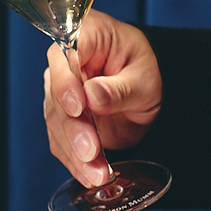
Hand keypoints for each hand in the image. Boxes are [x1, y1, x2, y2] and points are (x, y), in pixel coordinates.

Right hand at [44, 10, 161, 186]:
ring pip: (57, 123)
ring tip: (97, 173)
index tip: (78, 107)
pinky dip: (75, 162)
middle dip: (74, 128)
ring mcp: (62, 92)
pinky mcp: (64, 119)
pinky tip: (90, 175)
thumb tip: (92, 96)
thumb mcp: (146, 78)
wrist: (154, 91)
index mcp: (87, 35)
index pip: (65, 55)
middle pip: (57, 95)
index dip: (66, 83)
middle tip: (91, 151)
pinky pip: (62, 142)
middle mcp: (66, 62)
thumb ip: (121, 88)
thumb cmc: (150, 72)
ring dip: (75, 152)